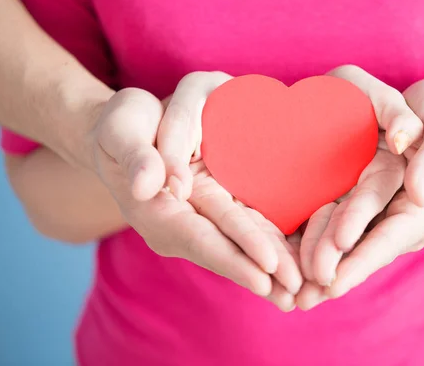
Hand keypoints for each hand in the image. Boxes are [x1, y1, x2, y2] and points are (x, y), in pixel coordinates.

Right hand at [88, 72, 301, 310]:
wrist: (127, 130)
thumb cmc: (122, 126)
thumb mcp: (121, 131)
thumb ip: (136, 158)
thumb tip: (148, 187)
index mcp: (155, 212)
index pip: (199, 238)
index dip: (232, 256)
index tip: (265, 275)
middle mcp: (178, 225)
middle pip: (225, 252)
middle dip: (260, 274)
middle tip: (297, 297)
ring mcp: (197, 222)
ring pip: (237, 248)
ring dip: (269, 271)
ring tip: (302, 291)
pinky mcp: (212, 213)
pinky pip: (242, 234)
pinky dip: (267, 249)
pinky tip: (294, 262)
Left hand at [297, 66, 423, 308]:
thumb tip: (419, 194)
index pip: (392, 237)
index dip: (363, 259)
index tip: (333, 282)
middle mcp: (403, 218)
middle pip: (365, 249)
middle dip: (334, 274)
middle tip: (301, 300)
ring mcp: (383, 214)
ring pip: (349, 244)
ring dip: (321, 266)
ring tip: (291, 292)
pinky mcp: (367, 205)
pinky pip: (340, 226)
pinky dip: (318, 242)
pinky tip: (292, 259)